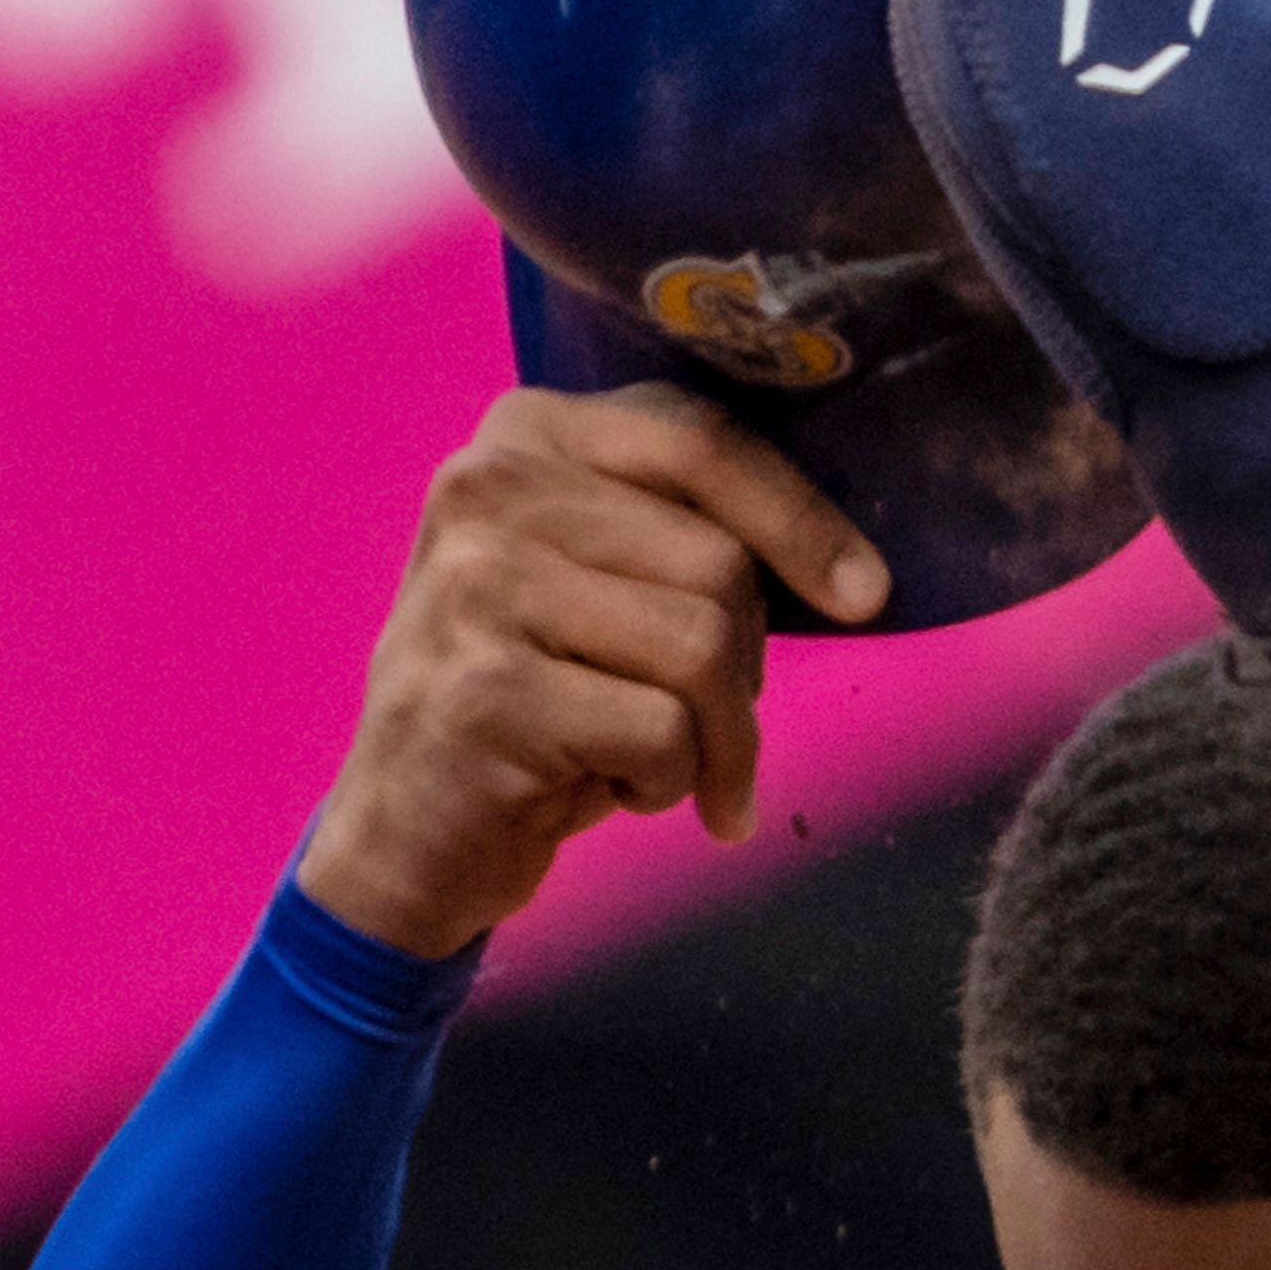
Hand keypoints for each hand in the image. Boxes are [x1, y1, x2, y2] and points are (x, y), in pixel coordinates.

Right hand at [296, 389, 887, 960]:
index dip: (802, 522)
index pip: (703, 444)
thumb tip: (856, 571)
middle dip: (745, 669)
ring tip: (651, 765)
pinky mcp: (488, 691)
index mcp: (526, 433)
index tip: (865, 596)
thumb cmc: (534, 707)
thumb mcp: (597, 585)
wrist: (405, 835)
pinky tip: (600, 792)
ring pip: (701, 647)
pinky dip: (663, 786)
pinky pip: (661, 734)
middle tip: (702, 733)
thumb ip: (683, 535)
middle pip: (717, 561)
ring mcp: (477, 586)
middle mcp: (489, 487)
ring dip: (712, 739)